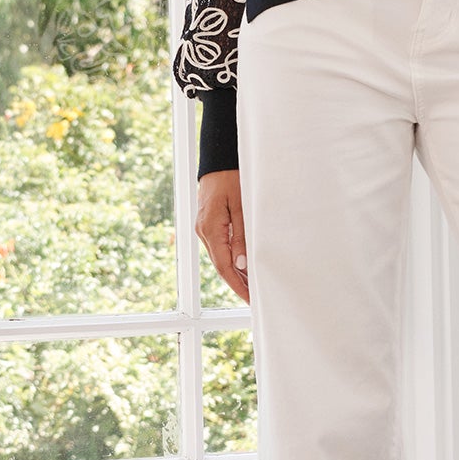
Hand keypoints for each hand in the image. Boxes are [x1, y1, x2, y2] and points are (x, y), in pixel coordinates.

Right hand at [197, 168, 248, 302]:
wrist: (219, 160)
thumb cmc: (231, 178)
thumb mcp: (241, 206)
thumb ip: (241, 236)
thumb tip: (241, 265)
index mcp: (210, 229)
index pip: (224, 266)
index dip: (238, 285)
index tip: (251, 298)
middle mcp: (204, 232)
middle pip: (221, 266)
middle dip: (237, 284)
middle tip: (255, 299)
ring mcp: (204, 229)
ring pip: (220, 259)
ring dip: (235, 274)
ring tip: (252, 288)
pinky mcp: (209, 224)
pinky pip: (220, 248)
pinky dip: (232, 260)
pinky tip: (243, 268)